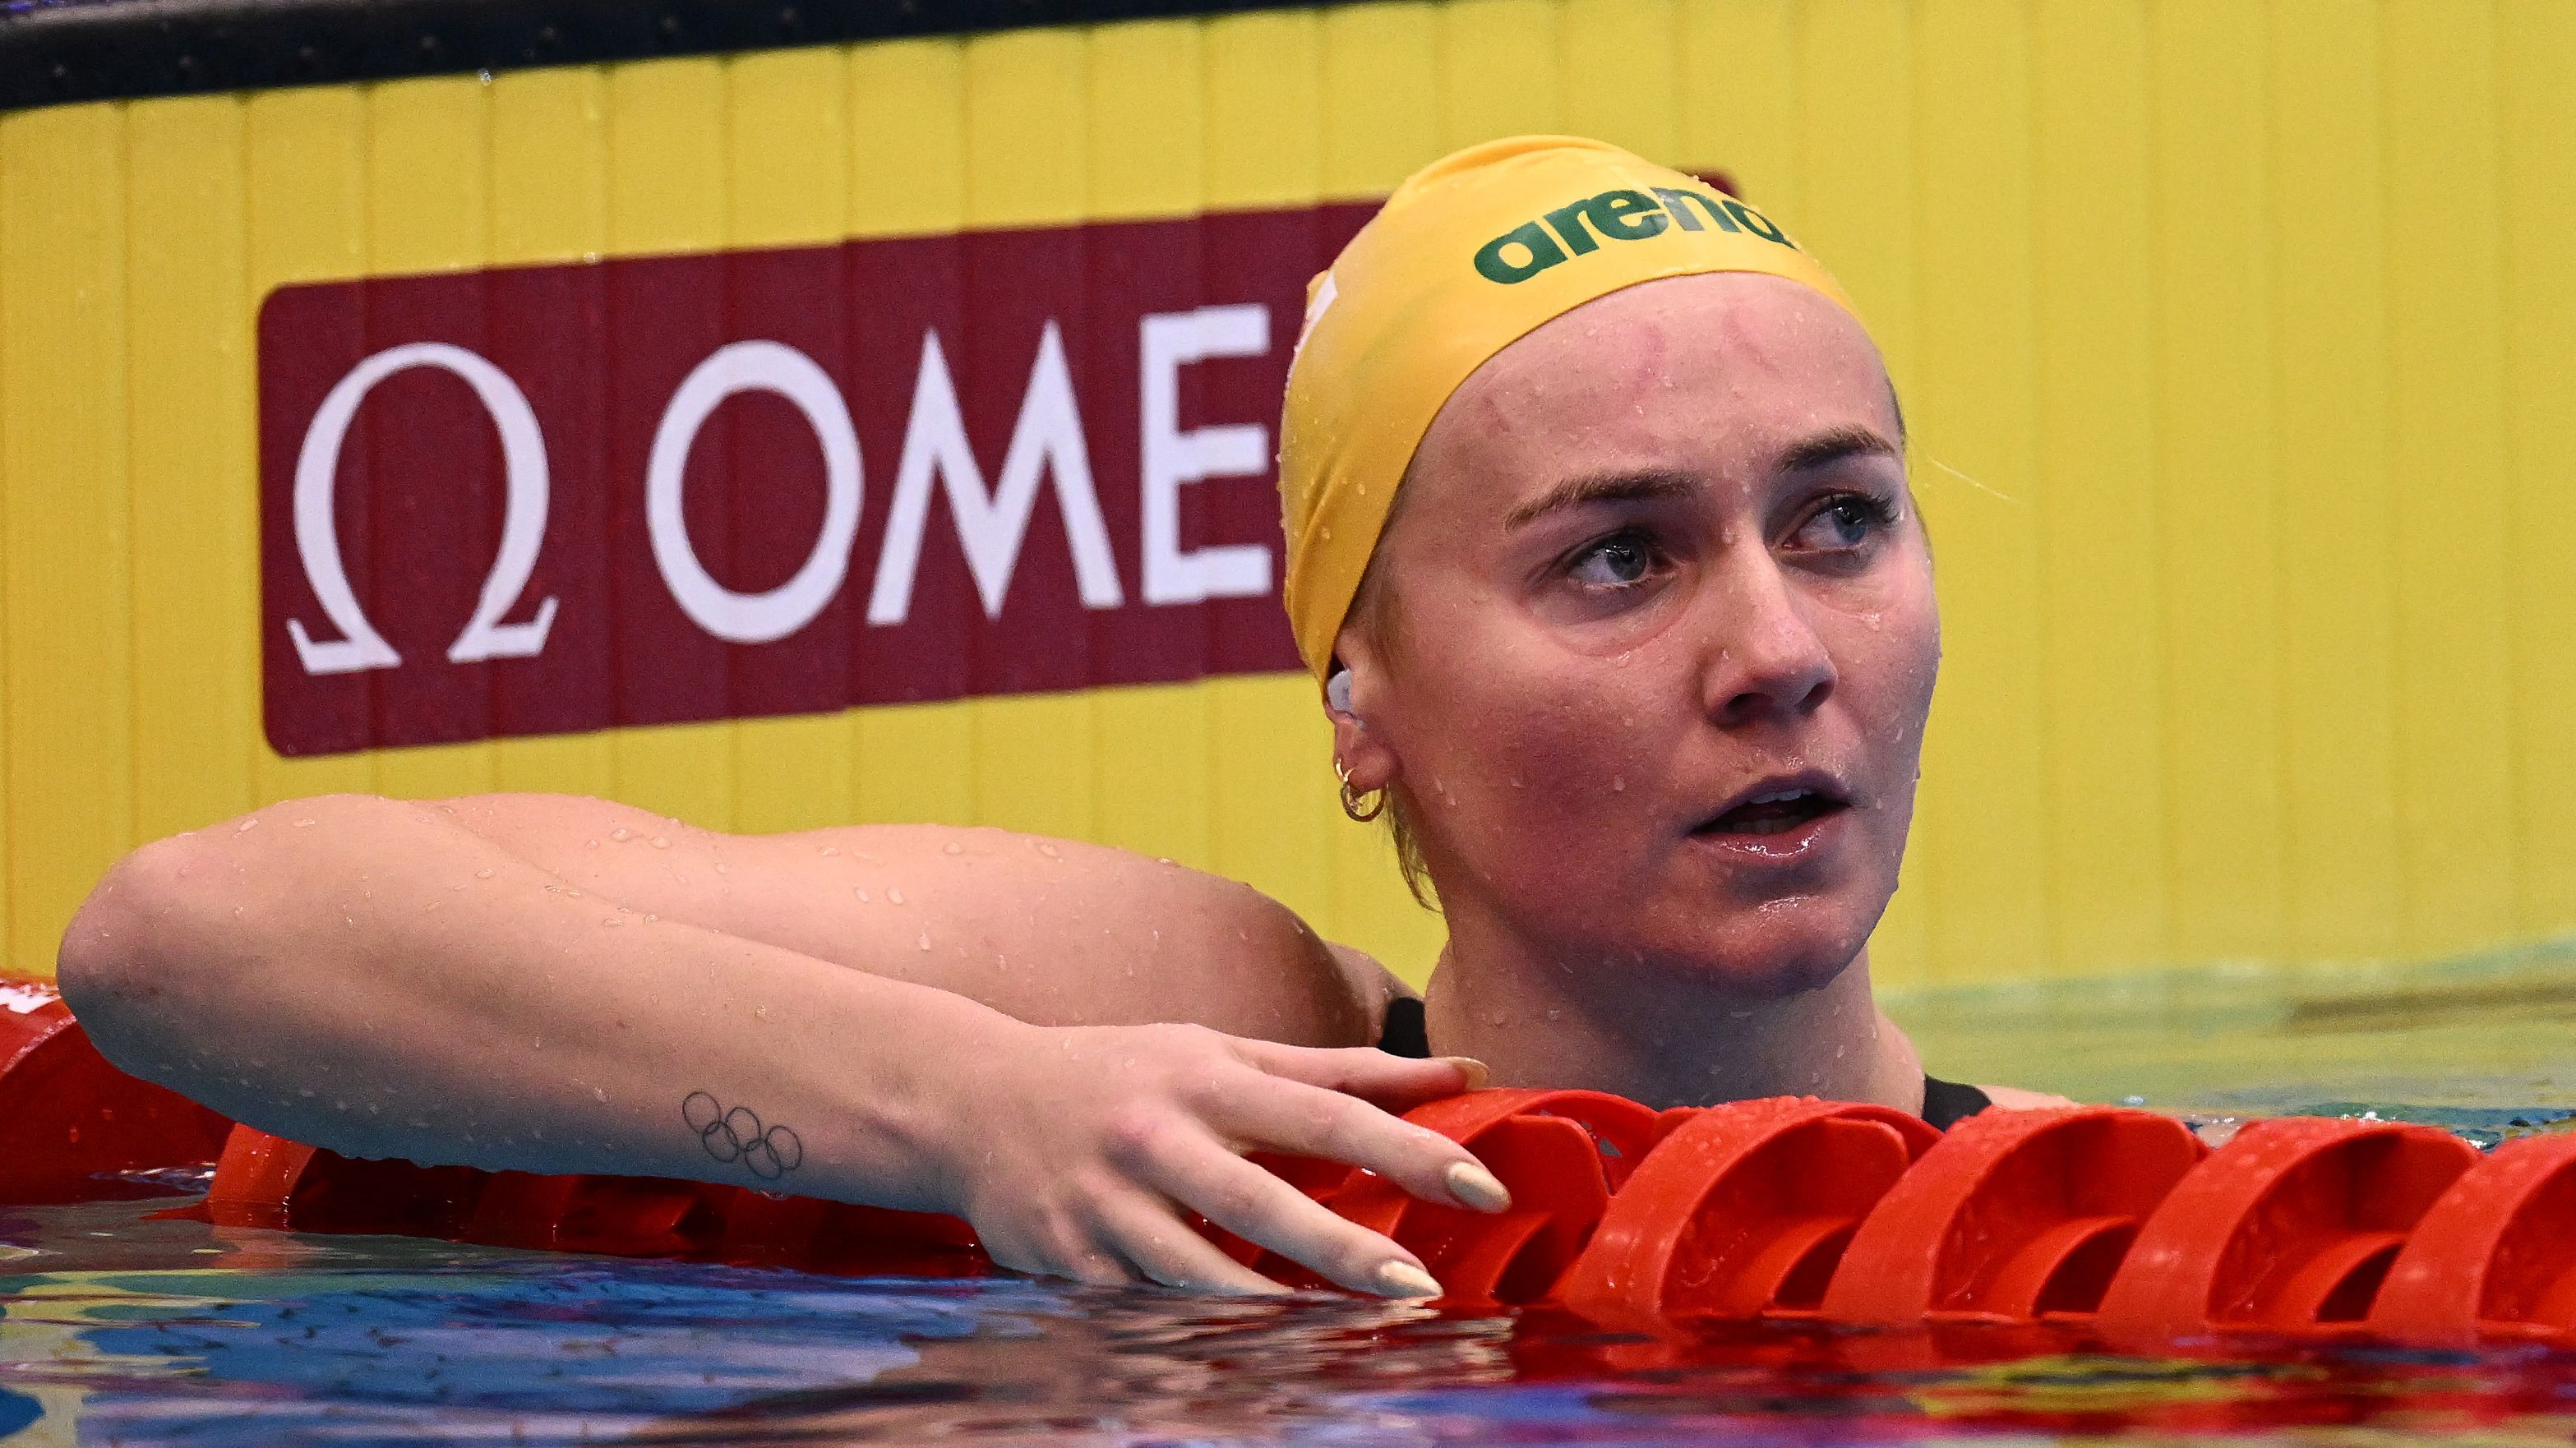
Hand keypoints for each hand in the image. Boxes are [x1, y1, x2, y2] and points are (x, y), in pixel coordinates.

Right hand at [931, 1019, 1509, 1295]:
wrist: (970, 1097)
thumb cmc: (1120, 1071)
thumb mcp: (1220, 1051)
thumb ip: (1339, 1070)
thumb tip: (1463, 1069)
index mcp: (1208, 1079)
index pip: (1326, 1114)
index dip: (1409, 1148)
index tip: (1481, 1183)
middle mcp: (1158, 1138)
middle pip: (1264, 1202)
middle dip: (1343, 1250)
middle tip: (1419, 1289)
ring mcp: (1109, 1206)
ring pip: (1198, 1275)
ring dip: (1271, 1315)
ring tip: (1345, 1345)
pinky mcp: (1070, 1263)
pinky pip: (1144, 1314)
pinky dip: (1194, 1343)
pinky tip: (1250, 1370)